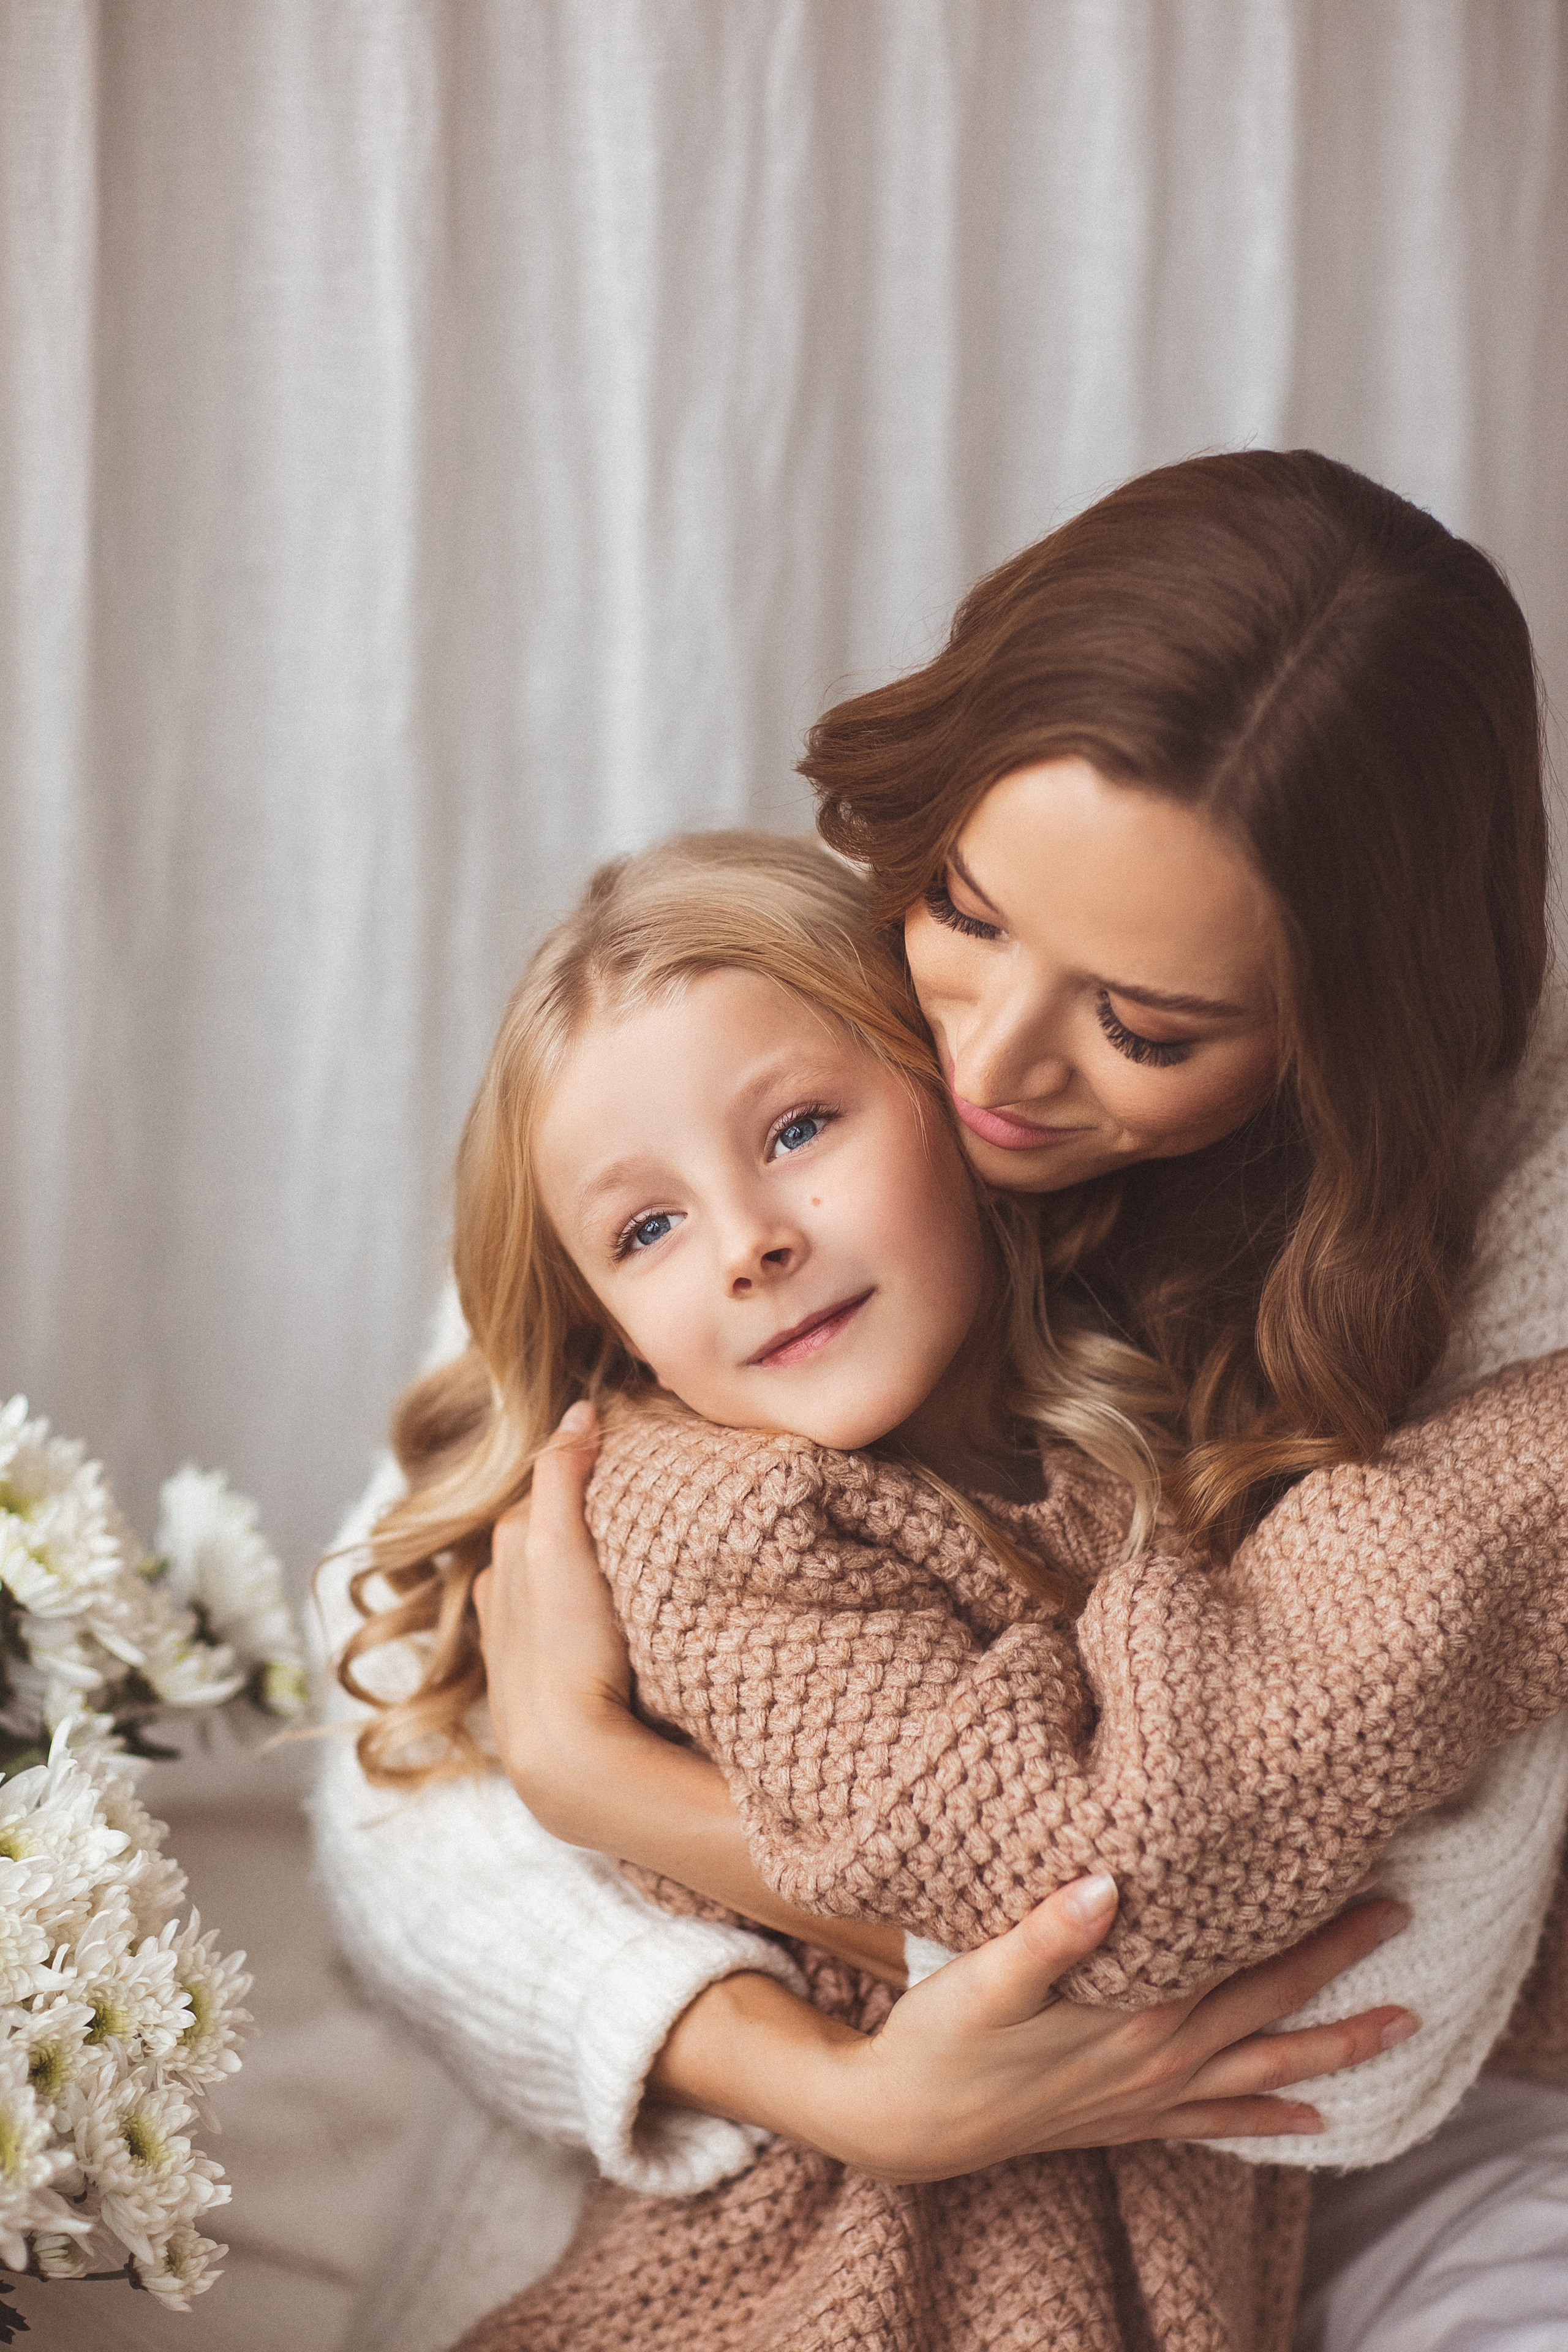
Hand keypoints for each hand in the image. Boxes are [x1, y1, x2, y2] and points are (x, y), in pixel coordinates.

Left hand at [472, 1403, 905, 1980]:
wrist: (782, 1909)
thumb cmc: (786, 1805)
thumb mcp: (748, 1690)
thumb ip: (693, 1612)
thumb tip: (658, 1494)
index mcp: (572, 1741)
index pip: (549, 1568)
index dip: (564, 1480)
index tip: (590, 1412)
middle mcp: (535, 1753)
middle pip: (514, 1572)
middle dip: (547, 1491)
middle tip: (593, 1422)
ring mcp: (530, 1757)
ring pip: (503, 1598)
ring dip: (538, 1529)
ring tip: (586, 1467)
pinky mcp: (535, 1753)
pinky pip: (510, 1635)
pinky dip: (532, 1576)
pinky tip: (571, 1544)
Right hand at [651, 1873, 1416, 2181]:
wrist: (906, 2123)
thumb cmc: (942, 2037)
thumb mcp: (985, 1977)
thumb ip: (1048, 1933)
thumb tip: (1108, 1885)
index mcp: (1139, 2014)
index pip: (1248, 1964)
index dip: (1310, 1929)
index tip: (1364, 1884)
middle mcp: (1158, 2059)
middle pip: (1272, 2008)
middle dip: (1341, 1969)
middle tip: (1401, 1920)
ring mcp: (1147, 2097)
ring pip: (1263, 2069)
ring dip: (1334, 2048)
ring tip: (1397, 2027)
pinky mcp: (1127, 2119)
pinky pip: (1219, 2121)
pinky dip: (1270, 2116)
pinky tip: (1308, 2117)